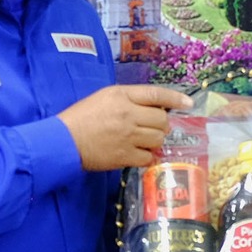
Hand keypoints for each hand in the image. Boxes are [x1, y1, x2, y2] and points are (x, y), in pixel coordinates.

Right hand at [58, 85, 189, 171]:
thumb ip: (129, 99)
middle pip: (162, 120)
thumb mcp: (104, 97)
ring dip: (155, 140)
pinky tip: (137, 153)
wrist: (63, 141)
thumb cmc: (82, 117)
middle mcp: (128, 114)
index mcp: (121, 95)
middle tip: (150, 127)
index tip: (188, 103)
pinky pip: (148, 157)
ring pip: (158, 139)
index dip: (176, 98)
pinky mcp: (124, 156)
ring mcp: (127, 136)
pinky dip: (146, 156)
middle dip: (161, 124)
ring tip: (142, 140)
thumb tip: (155, 107)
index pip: (156, 94)